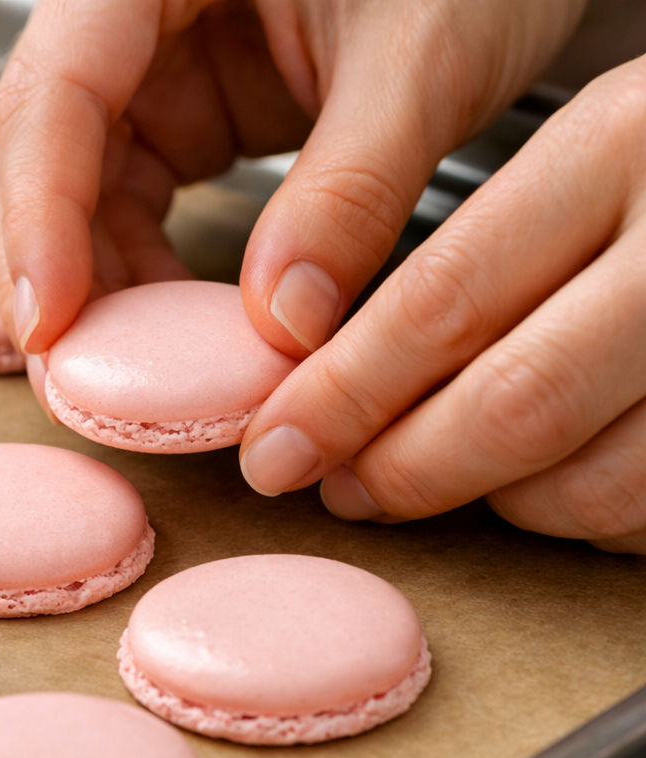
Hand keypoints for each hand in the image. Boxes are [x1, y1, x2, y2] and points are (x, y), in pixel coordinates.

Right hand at [0, 0, 581, 352]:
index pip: (60, 90)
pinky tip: (171, 336)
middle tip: (72, 379)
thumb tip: (284, 325)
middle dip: (42, 270)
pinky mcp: (181, 122)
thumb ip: (352, 188)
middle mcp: (129, 18)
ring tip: (127, 377)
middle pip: (32, 151)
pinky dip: (140, 283)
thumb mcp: (423, 60)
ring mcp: (150, 75)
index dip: (39, 214)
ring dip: (90, 291)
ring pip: (70, 194)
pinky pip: (128, 212)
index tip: (51, 325)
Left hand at [239, 57, 645, 553]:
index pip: (443, 303)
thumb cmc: (633, 131)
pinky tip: (542, 478)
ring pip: (595, 480)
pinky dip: (584, 514)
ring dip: (498, 502)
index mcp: (623, 143)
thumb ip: (399, 211)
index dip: (343, 397)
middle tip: (345, 491)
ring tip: (443, 472)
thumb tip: (288, 320)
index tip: (277, 447)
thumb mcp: (544, 115)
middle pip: (516, 406)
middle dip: (405, 470)